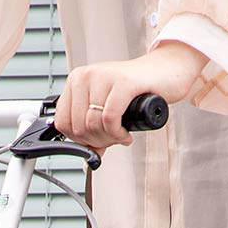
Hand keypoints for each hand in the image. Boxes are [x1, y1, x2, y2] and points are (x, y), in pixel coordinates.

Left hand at [54, 42, 206, 150]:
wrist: (165, 71)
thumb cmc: (136, 90)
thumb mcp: (107, 109)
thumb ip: (93, 130)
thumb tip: (89, 156)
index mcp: (76, 80)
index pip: (62, 123)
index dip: (79, 140)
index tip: (96, 140)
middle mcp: (86, 76)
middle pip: (78, 128)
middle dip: (97, 140)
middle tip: (112, 138)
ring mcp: (103, 77)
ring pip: (93, 125)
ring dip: (109, 139)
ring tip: (120, 134)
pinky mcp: (122, 82)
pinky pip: (110, 120)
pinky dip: (118, 134)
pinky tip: (126, 134)